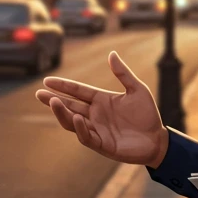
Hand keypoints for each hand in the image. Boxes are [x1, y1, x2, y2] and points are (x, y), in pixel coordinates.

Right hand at [35, 50, 167, 165]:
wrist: (158, 140)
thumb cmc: (148, 115)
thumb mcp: (138, 90)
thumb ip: (123, 73)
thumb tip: (112, 54)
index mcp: (101, 100)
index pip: (77, 91)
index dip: (63, 86)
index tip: (47, 80)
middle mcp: (95, 115)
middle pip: (70, 106)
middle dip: (54, 100)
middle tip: (39, 93)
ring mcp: (97, 129)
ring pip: (73, 121)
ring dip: (62, 113)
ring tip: (53, 102)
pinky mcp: (102, 144)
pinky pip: (86, 136)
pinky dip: (81, 128)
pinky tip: (78, 118)